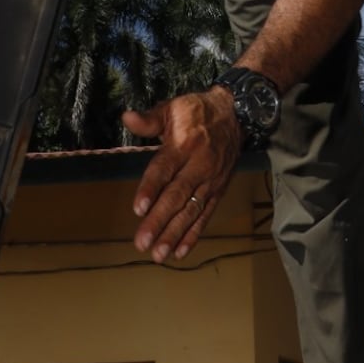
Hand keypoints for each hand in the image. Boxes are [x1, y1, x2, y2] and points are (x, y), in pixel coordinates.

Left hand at [124, 87, 241, 260]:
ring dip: (174, 234)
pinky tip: (180, 252)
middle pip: (177, 196)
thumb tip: (127, 117)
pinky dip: (193, 234)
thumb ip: (150, 119)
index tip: (138, 209)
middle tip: (141, 243)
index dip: (151, 189)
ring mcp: (210, 181)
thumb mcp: (173, 107)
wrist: (236, 114)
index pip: (165, 169)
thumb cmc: (197, 111)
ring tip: (158, 254)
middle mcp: (199, 166)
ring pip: (191, 211)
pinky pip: (205, 215)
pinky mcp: (218, 191)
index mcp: (184, 144)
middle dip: (159, 221)